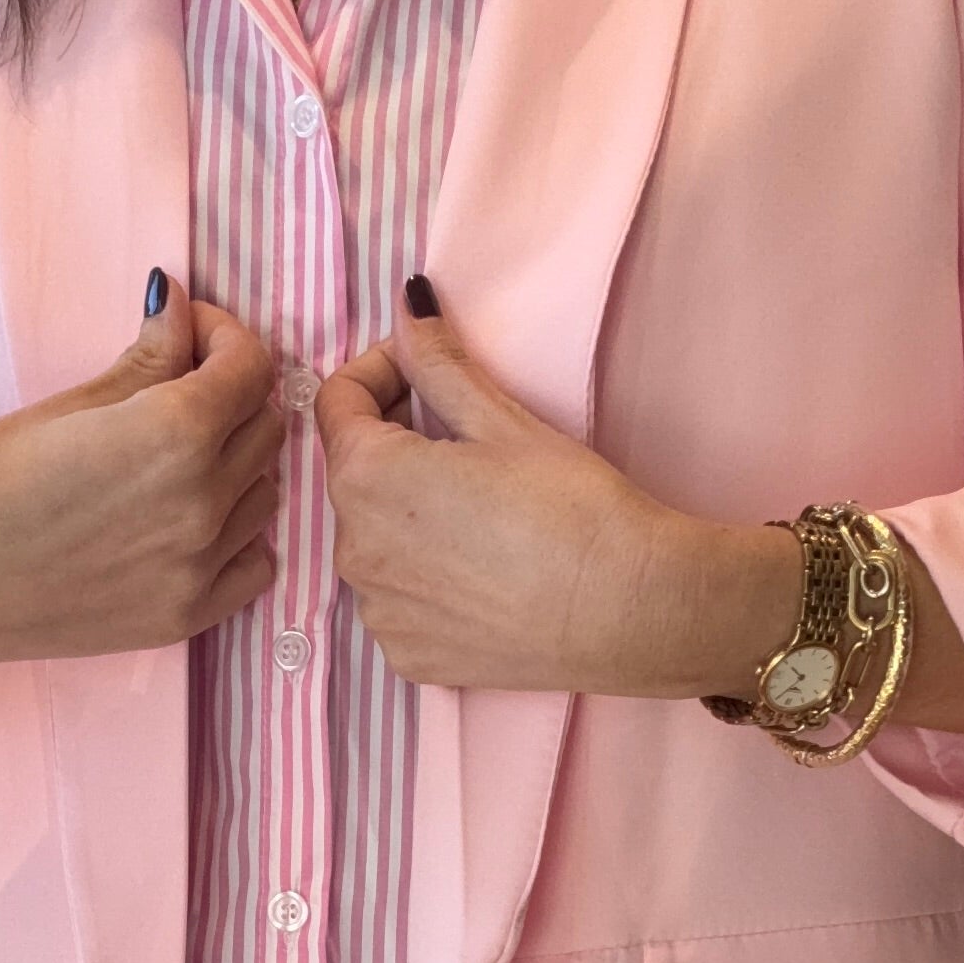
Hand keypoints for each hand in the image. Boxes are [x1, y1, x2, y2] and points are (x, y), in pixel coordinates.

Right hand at [0, 274, 282, 671]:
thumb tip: (178, 307)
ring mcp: (199, 568)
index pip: (250, 368)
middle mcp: (203, 503)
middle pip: (265, 427)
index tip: (189, 330)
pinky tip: (188, 522)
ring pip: (265, 494)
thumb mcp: (63, 407)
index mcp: (175, 435)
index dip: (223, 336)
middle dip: (232, 392)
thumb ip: (144, 362)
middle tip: (180, 384)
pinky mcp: (183, 619)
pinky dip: (237, 536)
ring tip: (179, 457)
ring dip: (238, 463)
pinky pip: (253, 565)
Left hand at [316, 279, 796, 695]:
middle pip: (354, 475)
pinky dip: (421, 577)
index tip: (421, 368)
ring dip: (405, 514)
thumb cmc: (570, 507)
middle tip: (461, 437)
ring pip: (373, 540)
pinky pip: (395, 599)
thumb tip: (408, 308)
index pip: (337, 402)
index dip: (378, 372)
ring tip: (475, 510)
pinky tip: (478, 568)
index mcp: (365, 477)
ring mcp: (376, 610)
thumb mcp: (501, 420)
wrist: (626, 609)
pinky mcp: (405, 654)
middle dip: (394, 444)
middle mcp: (351, 549)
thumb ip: (438, 362)